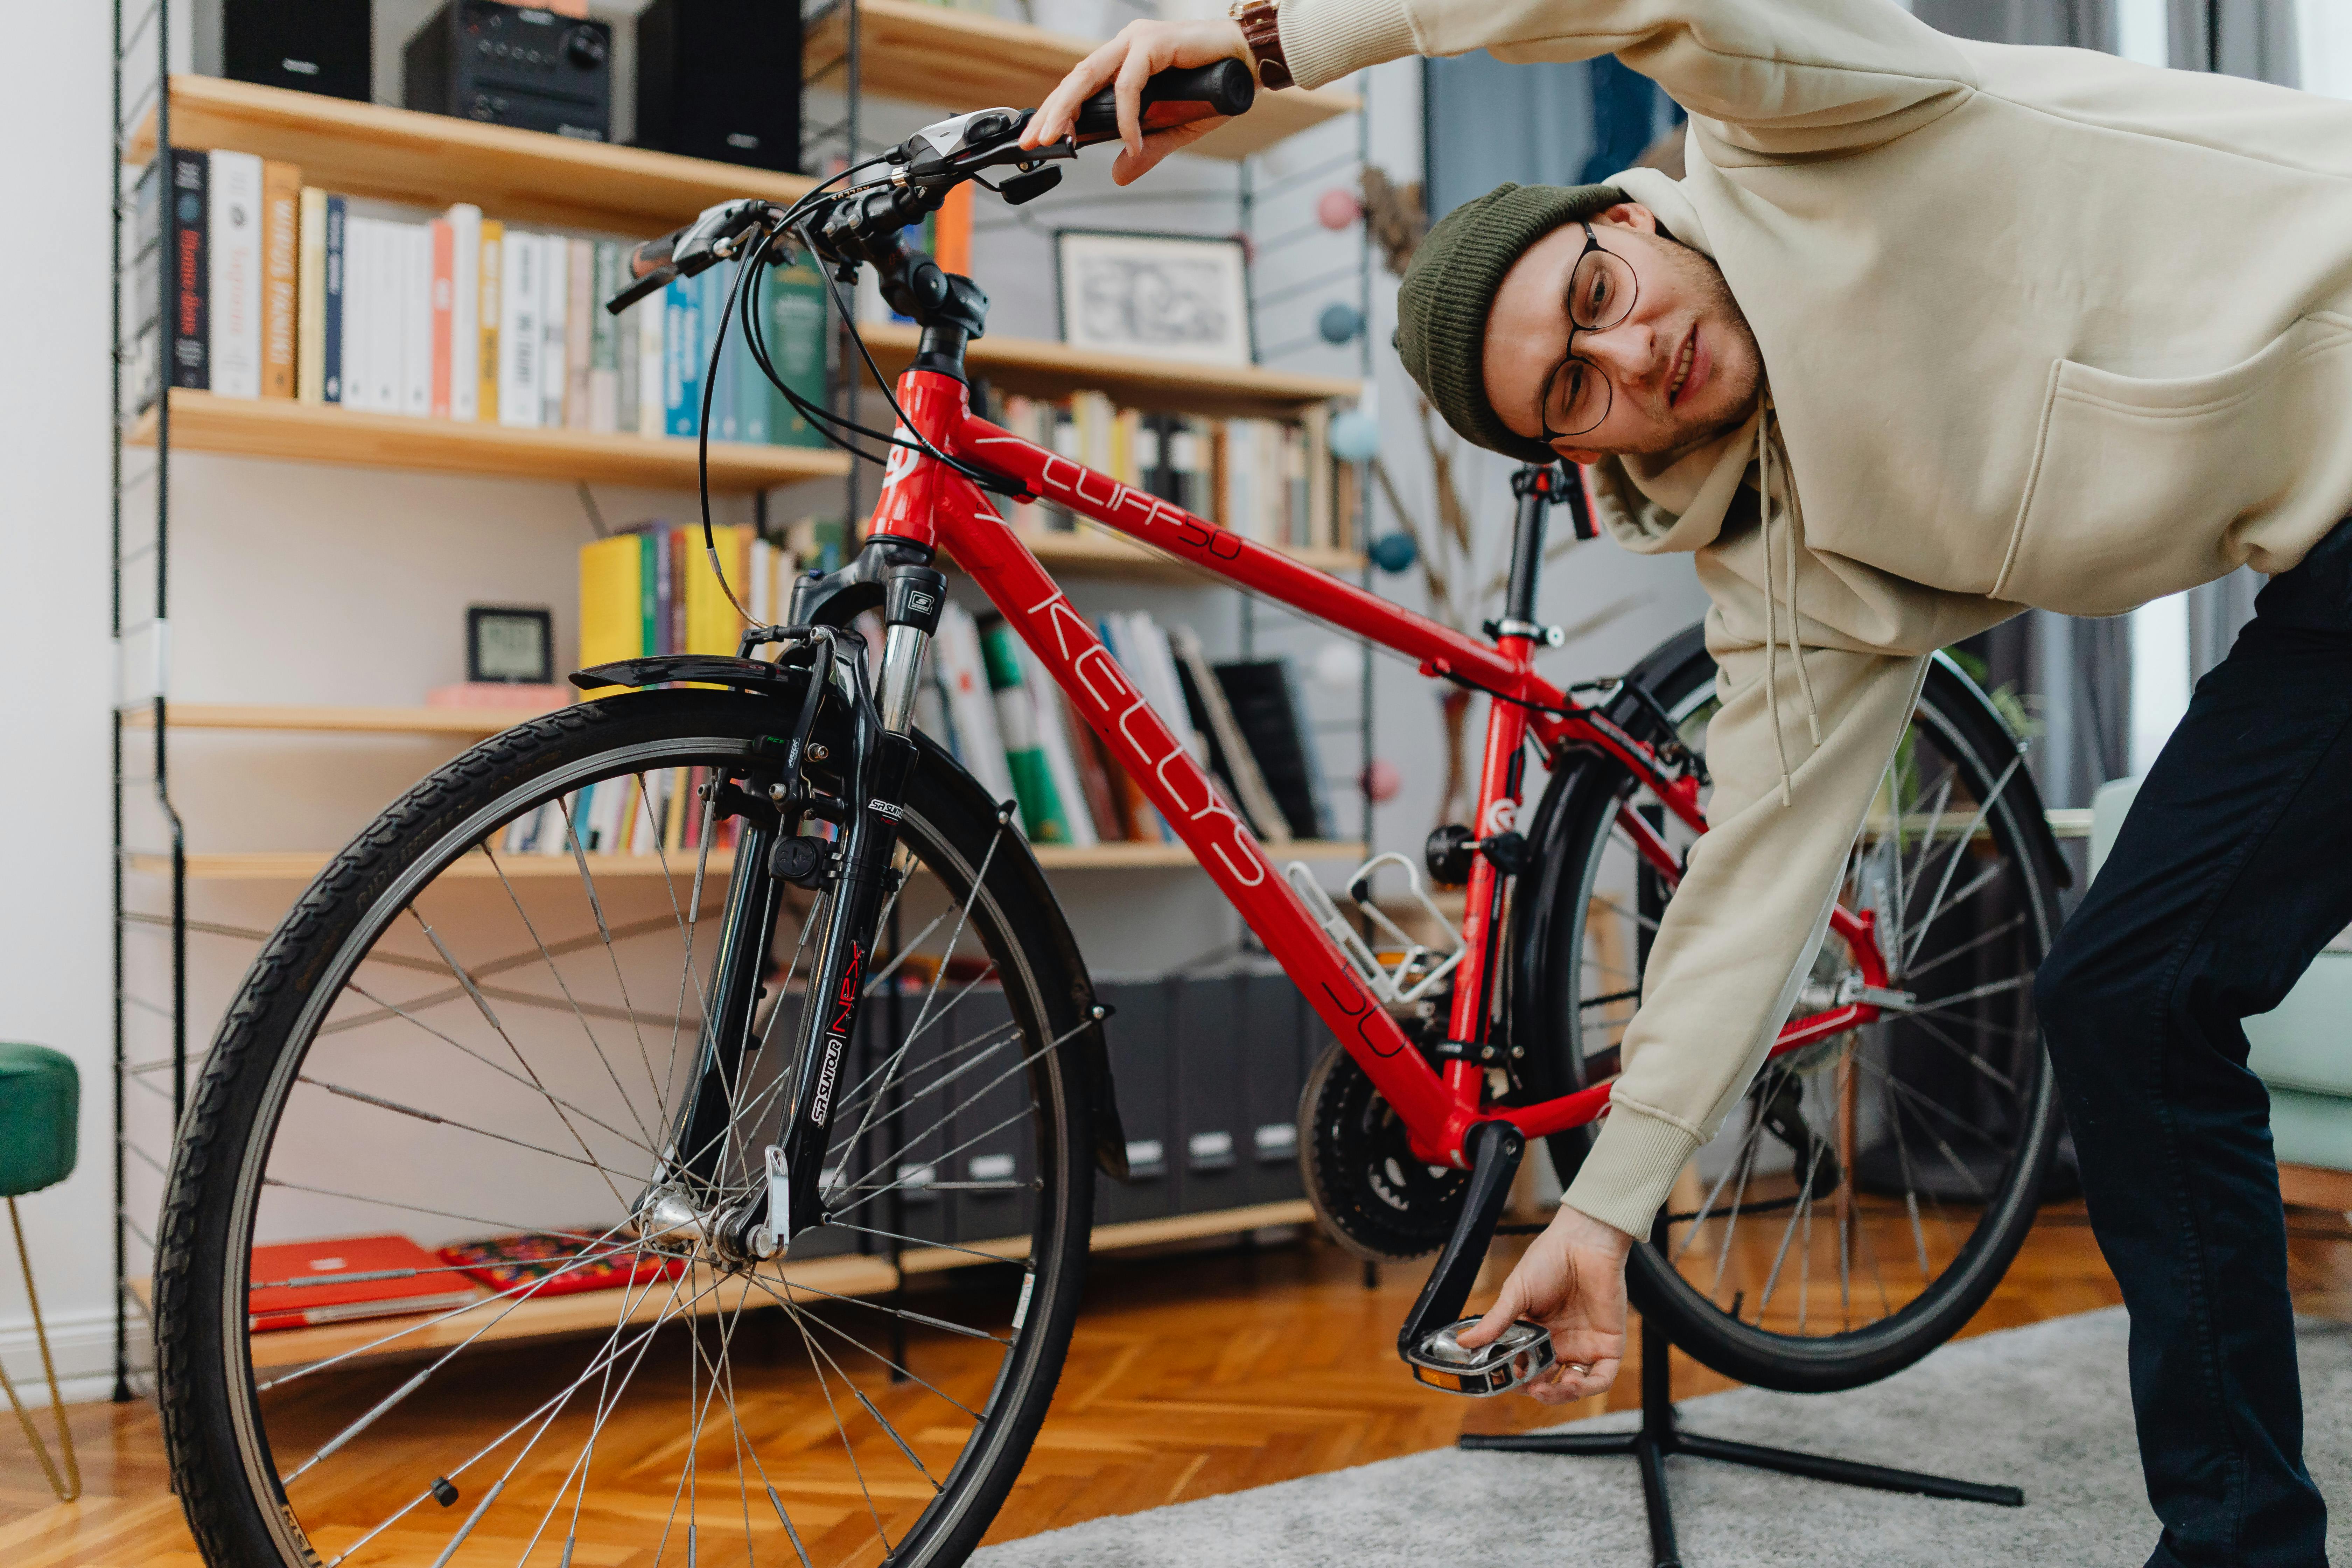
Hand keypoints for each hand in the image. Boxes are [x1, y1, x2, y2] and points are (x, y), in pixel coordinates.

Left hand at [1022, 18, 1253, 184]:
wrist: (1250, 65)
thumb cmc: (1215, 89)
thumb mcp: (1174, 130)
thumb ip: (1145, 149)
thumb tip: (1119, 174)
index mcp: (1125, 61)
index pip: (1081, 86)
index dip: (1057, 112)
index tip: (1038, 139)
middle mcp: (1126, 46)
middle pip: (1075, 79)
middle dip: (1050, 112)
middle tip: (1033, 141)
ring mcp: (1137, 41)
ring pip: (1090, 74)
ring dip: (1069, 108)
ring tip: (1057, 137)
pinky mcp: (1154, 42)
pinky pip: (1130, 83)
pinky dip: (1126, 115)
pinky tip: (1129, 139)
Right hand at [1456, 1204, 1633, 1404]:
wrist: (1583, 1241)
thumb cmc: (1549, 1259)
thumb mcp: (1515, 1293)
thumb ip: (1495, 1322)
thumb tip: (1464, 1342)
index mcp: (1537, 1333)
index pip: (1524, 1367)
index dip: (1513, 1379)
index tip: (1502, 1380)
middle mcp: (1561, 1343)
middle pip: (1548, 1380)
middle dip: (1536, 1390)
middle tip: (1526, 1386)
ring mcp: (1585, 1345)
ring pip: (1574, 1386)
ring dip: (1560, 1395)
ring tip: (1544, 1388)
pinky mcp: (1608, 1345)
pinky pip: (1602, 1378)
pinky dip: (1588, 1387)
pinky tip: (1571, 1382)